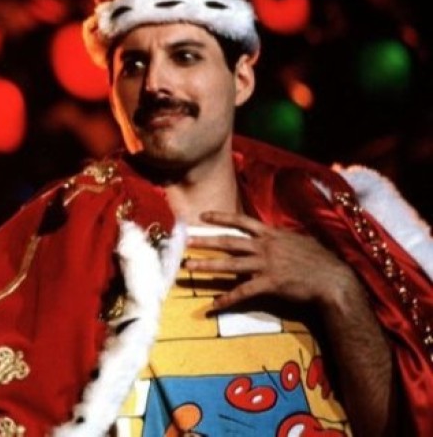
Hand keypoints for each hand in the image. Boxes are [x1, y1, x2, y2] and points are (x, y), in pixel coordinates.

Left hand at [183, 211, 360, 312]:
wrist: (333, 280)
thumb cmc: (320, 260)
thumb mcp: (301, 240)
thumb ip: (282, 236)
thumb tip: (273, 232)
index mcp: (272, 234)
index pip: (241, 221)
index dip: (221, 217)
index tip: (203, 216)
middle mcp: (265, 247)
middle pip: (229, 242)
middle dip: (206, 241)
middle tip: (186, 241)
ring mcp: (266, 265)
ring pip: (230, 265)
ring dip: (207, 266)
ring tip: (189, 267)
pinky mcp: (269, 284)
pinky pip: (243, 292)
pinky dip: (227, 299)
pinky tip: (214, 304)